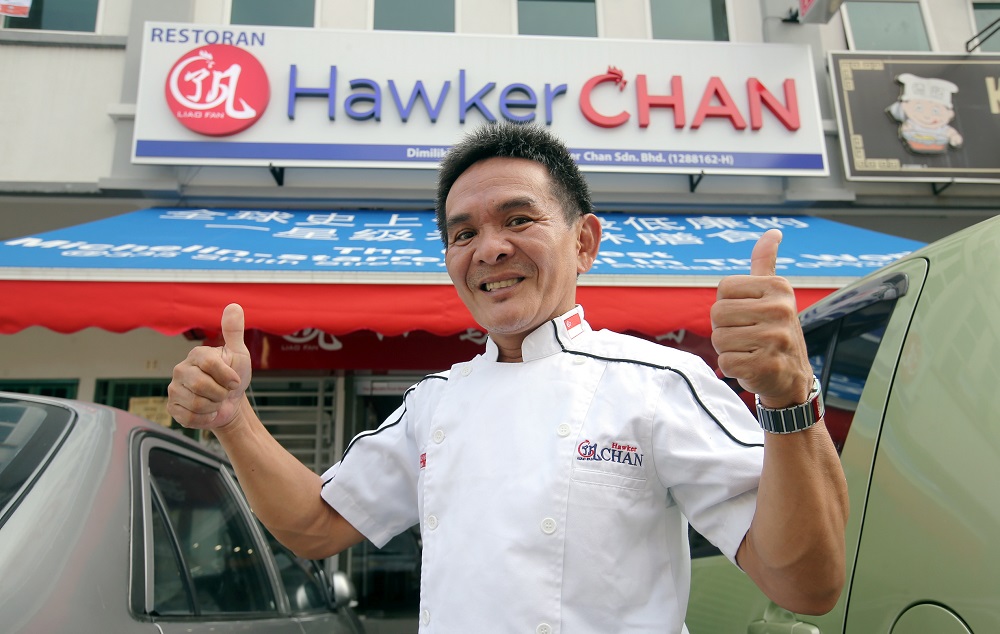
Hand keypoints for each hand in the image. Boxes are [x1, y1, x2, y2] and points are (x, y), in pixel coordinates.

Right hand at [167, 303, 251, 429]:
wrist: (230, 404)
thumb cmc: (234, 376)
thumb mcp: (239, 354)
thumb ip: (234, 331)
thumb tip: (234, 306)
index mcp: (196, 355)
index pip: (210, 364)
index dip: (228, 376)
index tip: (235, 380)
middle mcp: (181, 370)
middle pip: (202, 386)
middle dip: (221, 393)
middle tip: (223, 391)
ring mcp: (174, 389)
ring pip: (198, 404)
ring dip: (214, 406)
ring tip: (215, 400)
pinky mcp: (172, 408)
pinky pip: (190, 418)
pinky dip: (206, 418)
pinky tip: (207, 411)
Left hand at [711, 230, 813, 407]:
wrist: (793, 378)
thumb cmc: (774, 331)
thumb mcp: (774, 294)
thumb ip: (765, 263)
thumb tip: (772, 232)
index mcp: (778, 287)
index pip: (724, 288)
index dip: (728, 305)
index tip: (748, 315)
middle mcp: (781, 310)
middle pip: (717, 314)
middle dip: (725, 329)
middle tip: (748, 337)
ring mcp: (775, 339)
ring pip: (718, 339)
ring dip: (729, 349)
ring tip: (751, 351)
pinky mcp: (766, 365)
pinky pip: (725, 363)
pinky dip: (733, 368)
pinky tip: (753, 366)